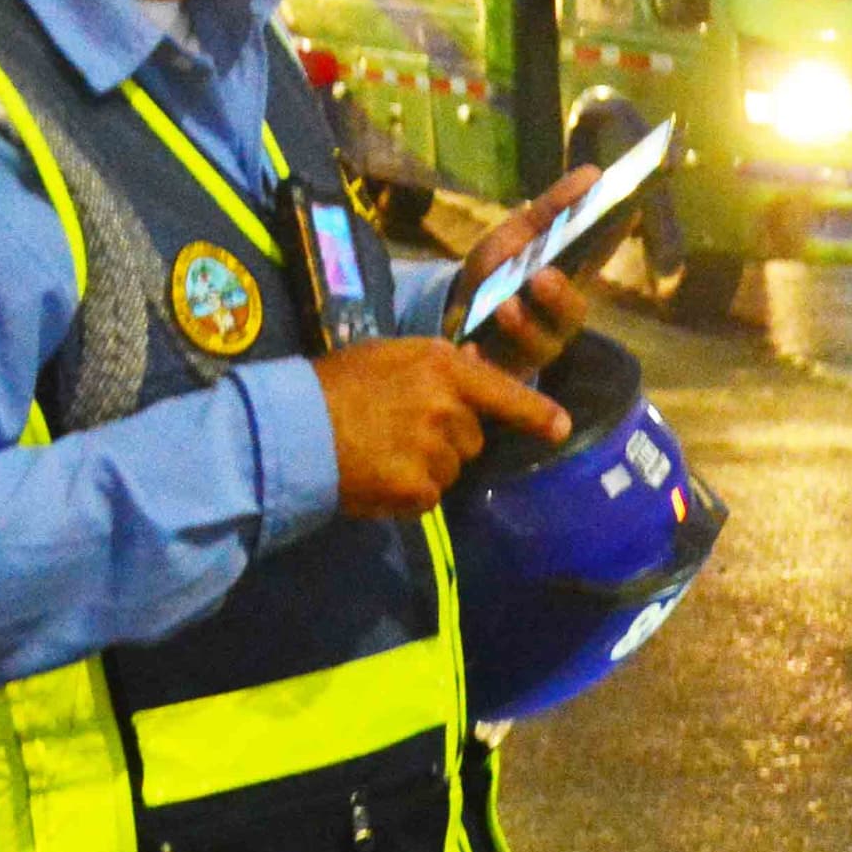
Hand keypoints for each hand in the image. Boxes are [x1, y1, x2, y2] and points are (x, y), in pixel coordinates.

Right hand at [318, 338, 571, 518]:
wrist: (290, 429)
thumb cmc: (332, 385)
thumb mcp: (387, 355)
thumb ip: (435, 365)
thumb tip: (478, 366)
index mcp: (442, 366)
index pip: (502, 391)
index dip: (535, 413)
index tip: (561, 428)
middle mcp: (447, 407)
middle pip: (472, 436)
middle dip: (446, 438)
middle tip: (397, 431)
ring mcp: (435, 450)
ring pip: (452, 468)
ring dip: (427, 467)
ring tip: (382, 453)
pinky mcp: (419, 488)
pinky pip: (429, 496)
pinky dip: (408, 493)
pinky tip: (377, 475)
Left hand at [449, 166, 601, 375]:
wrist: (453, 318)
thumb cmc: (497, 272)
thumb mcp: (515, 235)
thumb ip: (549, 209)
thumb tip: (593, 173)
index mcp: (569, 277)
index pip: (598, 257)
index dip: (613, 238)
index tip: (623, 213)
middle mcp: (560, 316)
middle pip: (572, 312)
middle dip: (560, 296)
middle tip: (543, 276)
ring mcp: (535, 346)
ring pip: (541, 344)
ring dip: (524, 326)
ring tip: (505, 307)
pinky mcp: (505, 371)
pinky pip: (496, 370)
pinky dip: (482, 358)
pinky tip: (470, 348)